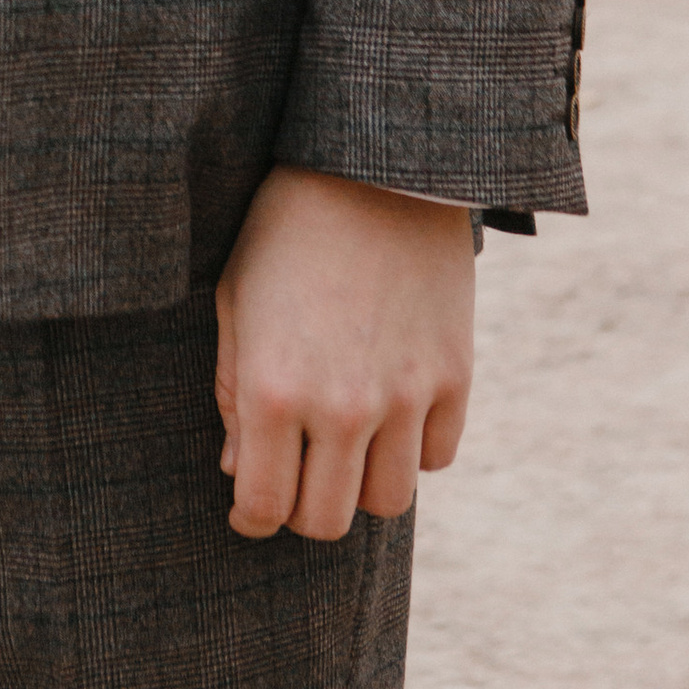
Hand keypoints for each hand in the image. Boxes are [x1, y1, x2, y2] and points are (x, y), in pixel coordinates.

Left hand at [213, 166, 474, 542]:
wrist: (371, 166)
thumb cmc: (283, 229)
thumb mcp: (235, 302)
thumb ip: (233, 394)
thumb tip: (241, 472)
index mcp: (272, 389)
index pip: (264, 507)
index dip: (251, 520)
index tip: (249, 509)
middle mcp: (341, 406)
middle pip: (327, 521)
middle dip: (302, 511)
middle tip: (295, 478)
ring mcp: (405, 396)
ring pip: (388, 501)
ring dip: (361, 485)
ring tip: (343, 447)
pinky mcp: (454, 377)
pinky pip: (435, 457)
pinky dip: (411, 450)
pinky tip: (389, 414)